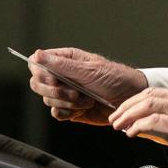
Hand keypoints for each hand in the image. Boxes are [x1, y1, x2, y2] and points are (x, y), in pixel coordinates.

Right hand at [28, 48, 146, 124]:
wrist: (130, 99)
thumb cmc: (115, 78)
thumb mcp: (90, 70)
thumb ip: (62, 65)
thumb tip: (37, 54)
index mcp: (67, 60)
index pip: (37, 63)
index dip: (41, 73)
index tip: (54, 79)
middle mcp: (63, 75)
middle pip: (37, 83)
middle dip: (54, 91)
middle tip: (75, 92)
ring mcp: (65, 92)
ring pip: (47, 99)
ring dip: (68, 102)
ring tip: (87, 99)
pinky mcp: (69, 108)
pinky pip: (56, 113)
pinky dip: (69, 112)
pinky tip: (83, 108)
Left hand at [109, 87, 167, 155]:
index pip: (159, 92)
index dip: (139, 100)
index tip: (129, 108)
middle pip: (149, 94)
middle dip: (128, 105)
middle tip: (116, 116)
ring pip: (147, 104)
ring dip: (128, 114)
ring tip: (118, 124)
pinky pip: (153, 121)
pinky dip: (138, 125)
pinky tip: (131, 132)